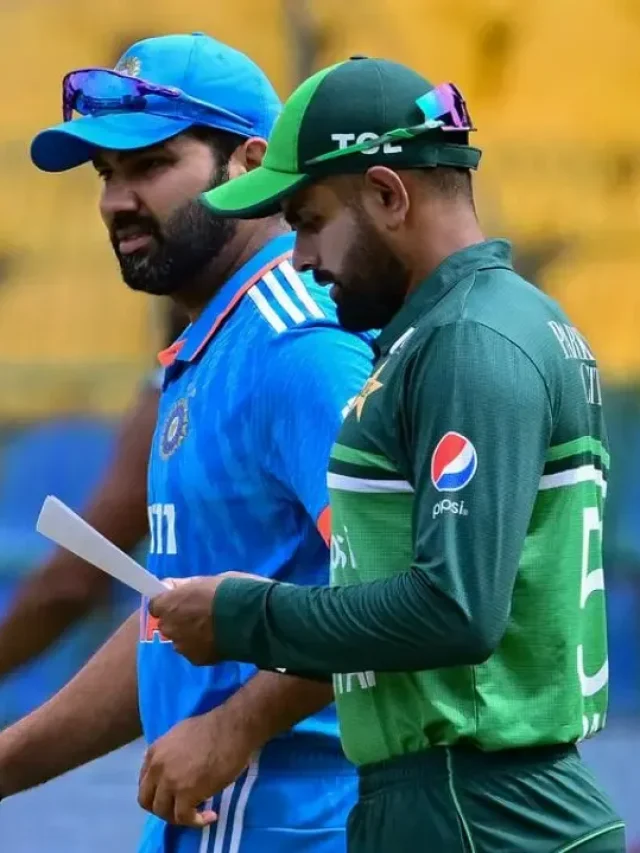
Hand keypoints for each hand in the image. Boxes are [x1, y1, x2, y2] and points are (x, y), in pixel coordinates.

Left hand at [138, 709, 253, 827]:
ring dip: (179, 817)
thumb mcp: (181, 734)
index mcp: (154, 752)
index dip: (157, 792)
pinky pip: (184, 817)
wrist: (232, 728)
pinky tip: (211, 816)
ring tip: (198, 812)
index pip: (144, 782)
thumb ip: (169, 752)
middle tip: (181, 808)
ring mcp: (170, 782)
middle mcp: (157, 767)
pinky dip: (196, 821)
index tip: (173, 795)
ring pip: (163, 812)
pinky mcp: (186, 794)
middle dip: (163, 808)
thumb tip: (170, 766)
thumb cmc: (214, 728)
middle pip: (146, 801)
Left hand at [149, 573, 268, 665]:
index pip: (155, 604)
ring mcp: (183, 645)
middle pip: (167, 623)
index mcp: (170, 603)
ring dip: (191, 634)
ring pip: (181, 639)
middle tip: (201, 612)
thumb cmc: (232, 590)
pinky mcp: (198, 660)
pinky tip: (221, 638)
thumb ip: (187, 587)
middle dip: (179, 619)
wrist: (254, 618)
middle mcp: (170, 626)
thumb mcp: (209, 579)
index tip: (182, 599)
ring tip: (214, 627)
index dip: (169, 602)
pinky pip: (195, 651)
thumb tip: (174, 588)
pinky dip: (204, 646)